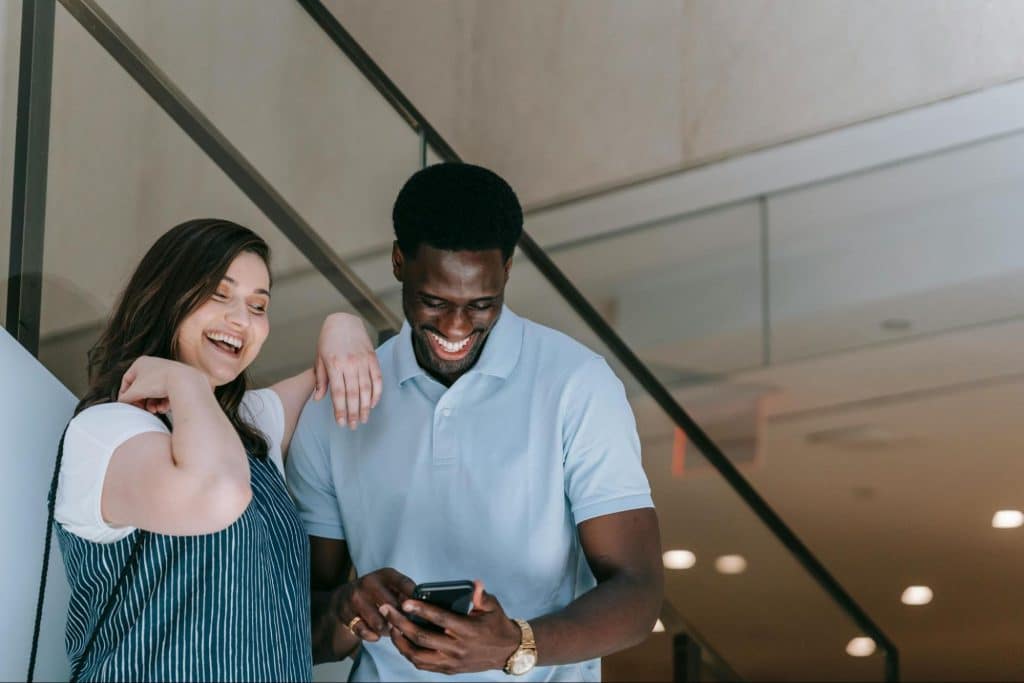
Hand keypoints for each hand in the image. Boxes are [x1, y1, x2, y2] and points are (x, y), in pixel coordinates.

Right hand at [118, 356, 201, 413]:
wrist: (185, 382)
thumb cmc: (160, 382)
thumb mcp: (136, 391)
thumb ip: (125, 398)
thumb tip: (123, 402)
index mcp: (141, 363)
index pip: (127, 381)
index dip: (126, 394)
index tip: (127, 405)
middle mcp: (154, 365)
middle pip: (142, 388)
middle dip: (142, 402)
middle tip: (143, 410)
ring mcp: (167, 373)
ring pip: (154, 393)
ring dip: (153, 404)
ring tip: (156, 410)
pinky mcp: (178, 381)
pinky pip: (166, 394)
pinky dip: (164, 402)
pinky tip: (164, 408)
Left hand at [314, 313, 382, 428]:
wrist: (344, 321)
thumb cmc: (328, 340)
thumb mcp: (319, 358)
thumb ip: (321, 380)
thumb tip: (319, 399)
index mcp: (334, 364)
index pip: (338, 393)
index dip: (340, 410)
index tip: (341, 423)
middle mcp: (350, 364)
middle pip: (353, 394)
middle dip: (353, 413)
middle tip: (352, 426)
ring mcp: (363, 361)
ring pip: (366, 389)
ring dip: (365, 407)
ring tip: (363, 419)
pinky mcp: (373, 358)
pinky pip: (377, 379)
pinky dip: (376, 393)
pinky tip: (372, 404)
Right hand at [331, 568, 416, 642]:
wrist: (344, 598)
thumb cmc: (376, 593)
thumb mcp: (390, 586)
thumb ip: (406, 594)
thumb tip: (425, 608)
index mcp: (385, 574)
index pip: (404, 584)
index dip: (413, 599)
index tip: (420, 610)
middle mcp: (369, 583)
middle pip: (392, 606)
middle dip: (400, 619)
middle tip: (404, 625)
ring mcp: (356, 598)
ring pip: (380, 623)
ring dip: (387, 630)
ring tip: (390, 629)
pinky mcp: (347, 614)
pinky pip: (366, 632)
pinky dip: (374, 636)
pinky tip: (376, 633)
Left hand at [381, 580, 521, 673]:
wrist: (507, 651)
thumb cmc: (497, 625)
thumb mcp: (493, 607)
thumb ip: (481, 596)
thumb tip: (475, 583)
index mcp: (468, 630)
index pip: (439, 619)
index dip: (420, 610)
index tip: (405, 602)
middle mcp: (457, 648)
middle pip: (422, 637)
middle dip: (400, 623)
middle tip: (387, 610)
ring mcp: (451, 662)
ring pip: (417, 655)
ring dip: (400, 641)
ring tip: (391, 627)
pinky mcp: (448, 669)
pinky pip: (423, 664)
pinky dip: (409, 654)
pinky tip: (402, 641)